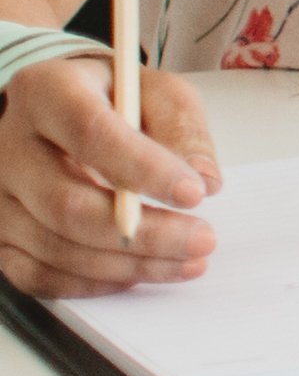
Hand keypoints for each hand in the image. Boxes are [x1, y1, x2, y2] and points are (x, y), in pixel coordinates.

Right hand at [4, 52, 219, 298]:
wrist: (59, 116)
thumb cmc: (112, 102)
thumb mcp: (156, 93)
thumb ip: (182, 129)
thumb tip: (203, 179)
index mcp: (47, 93)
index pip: (90, 133)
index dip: (144, 168)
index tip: (195, 193)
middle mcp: (8, 145)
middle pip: (67, 203)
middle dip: (145, 232)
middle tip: (203, 239)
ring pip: (56, 246)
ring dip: (130, 263)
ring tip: (187, 260)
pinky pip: (38, 274)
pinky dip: (95, 282)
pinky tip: (139, 272)